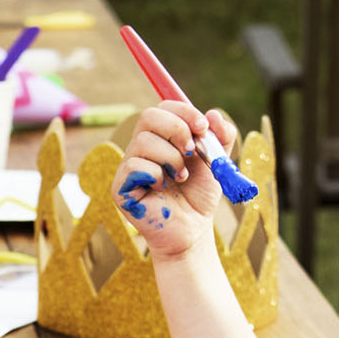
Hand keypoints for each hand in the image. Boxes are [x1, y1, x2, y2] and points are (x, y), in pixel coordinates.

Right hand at [113, 101, 238, 259]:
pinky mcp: (119, 187)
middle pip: (149, 116)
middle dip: (177, 130)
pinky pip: (136, 166)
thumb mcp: (216, 161)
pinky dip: (157, 176)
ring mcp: (128, 167)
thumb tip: (213, 114)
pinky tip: (162, 189)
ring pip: (144, 142)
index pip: (163, 108)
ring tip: (180, 177)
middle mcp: (141, 148)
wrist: (193, 228)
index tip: (203, 127)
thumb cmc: (199, 196)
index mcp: (162, 138)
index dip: (184, 111)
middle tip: (192, 151)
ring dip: (172, 159)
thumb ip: (219, 137)